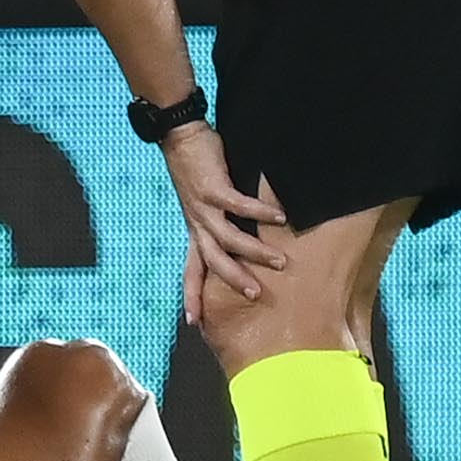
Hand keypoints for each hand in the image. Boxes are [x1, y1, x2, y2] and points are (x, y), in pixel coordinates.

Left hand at [161, 122, 290, 311]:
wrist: (180, 138)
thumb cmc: (196, 171)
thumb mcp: (203, 205)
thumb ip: (221, 223)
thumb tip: (244, 240)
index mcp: (195, 232)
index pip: (191, 270)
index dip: (191, 295)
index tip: (194, 322)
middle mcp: (197, 224)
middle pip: (214, 262)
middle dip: (234, 281)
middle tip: (256, 295)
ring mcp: (204, 208)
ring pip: (229, 239)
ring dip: (255, 252)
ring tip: (280, 262)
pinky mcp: (212, 188)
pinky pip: (239, 206)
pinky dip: (259, 212)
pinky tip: (279, 218)